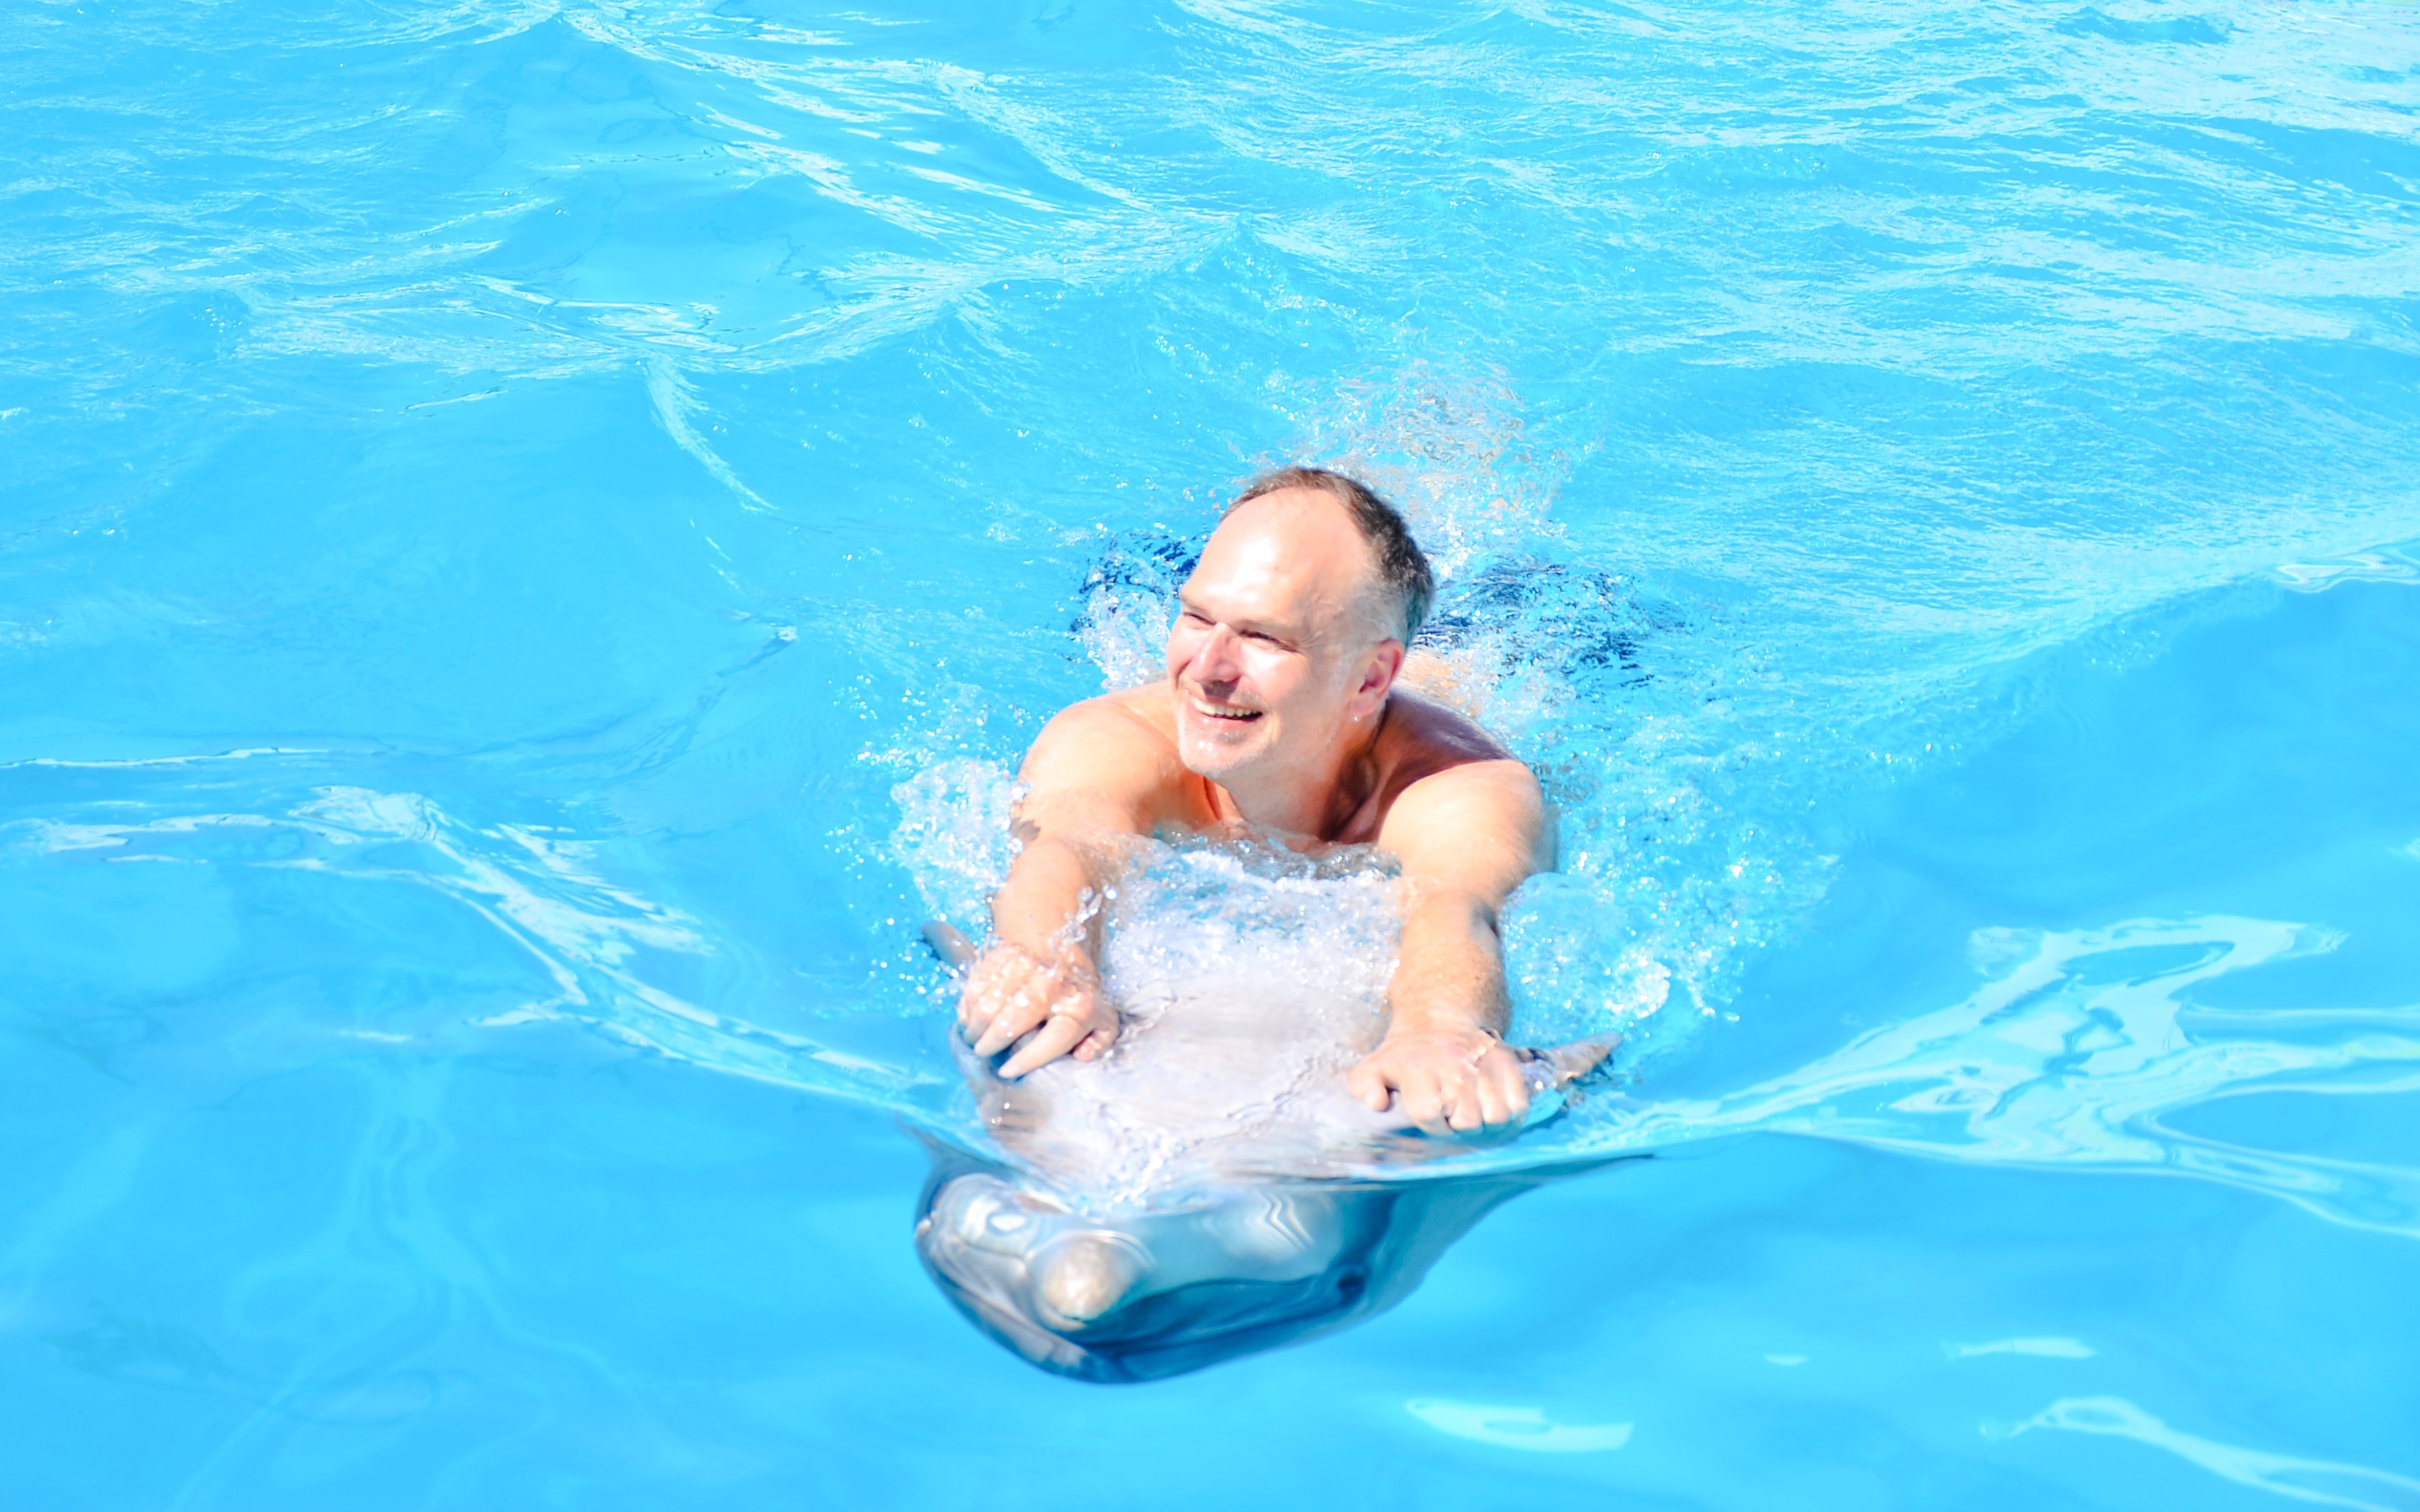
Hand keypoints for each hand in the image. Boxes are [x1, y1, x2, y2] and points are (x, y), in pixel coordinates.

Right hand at [957, 942, 1118, 1077]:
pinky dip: (967, 1010)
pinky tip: (971, 1020)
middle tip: (984, 1053)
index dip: (1030, 1058)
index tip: (1008, 1071)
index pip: (1056, 1037)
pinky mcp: (998, 960)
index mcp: (1079, 1006)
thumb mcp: (1101, 1017)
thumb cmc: (1077, 991)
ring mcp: (1023, 970)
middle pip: (1014, 1020)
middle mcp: (1052, 985)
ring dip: (976, 1028)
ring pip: (988, 1006)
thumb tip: (1080, 1056)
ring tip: (976, 1039)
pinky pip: (974, 990)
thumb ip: (1099, 1042)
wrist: (1058, 941)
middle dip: (992, 1042)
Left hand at [1347, 1026, 1530, 1135]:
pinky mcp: (1506, 1062)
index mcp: (1418, 1068)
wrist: (1438, 1020)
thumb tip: (1377, 1104)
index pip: (1429, 1113)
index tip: (1433, 1120)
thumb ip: (1365, 1087)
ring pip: (1496, 1116)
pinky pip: (1518, 1103)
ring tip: (1474, 1111)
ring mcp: (1483, 1064)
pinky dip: (1510, 1110)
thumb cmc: (1404, 1056)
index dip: (1433, 1125)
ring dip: (1486, 1122)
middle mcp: (1452, 1065)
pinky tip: (1492, 1104)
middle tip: (1454, 1116)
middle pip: (1468, 1120)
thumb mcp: (1373, 1067)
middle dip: (1460, 1127)